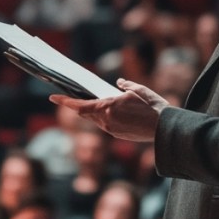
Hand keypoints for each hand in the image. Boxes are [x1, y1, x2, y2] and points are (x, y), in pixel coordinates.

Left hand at [50, 79, 167, 142]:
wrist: (165, 129)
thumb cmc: (153, 107)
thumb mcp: (139, 90)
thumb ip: (126, 86)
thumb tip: (119, 83)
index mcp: (108, 107)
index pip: (80, 105)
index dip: (64, 101)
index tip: (52, 97)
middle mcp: (106, 120)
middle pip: (86, 113)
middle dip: (79, 105)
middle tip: (73, 95)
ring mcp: (112, 130)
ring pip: (96, 119)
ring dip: (94, 111)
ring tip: (97, 102)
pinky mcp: (118, 135)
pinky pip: (106, 125)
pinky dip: (105, 117)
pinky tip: (112, 111)